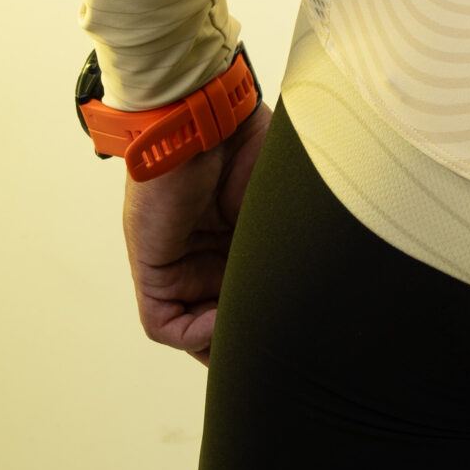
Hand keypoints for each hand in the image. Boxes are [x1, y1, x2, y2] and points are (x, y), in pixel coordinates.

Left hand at [120, 99, 270, 365]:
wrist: (206, 116)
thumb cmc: (249, 140)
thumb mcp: (283, 197)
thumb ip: (292, 239)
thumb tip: (317, 292)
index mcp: (239, 239)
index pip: (250, 296)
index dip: (266, 322)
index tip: (294, 337)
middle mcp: (208, 255)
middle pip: (222, 322)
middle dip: (244, 342)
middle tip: (275, 353)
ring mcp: (178, 264)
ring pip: (195, 329)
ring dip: (221, 340)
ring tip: (252, 333)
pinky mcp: (153, 269)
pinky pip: (166, 325)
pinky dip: (195, 333)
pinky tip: (222, 316)